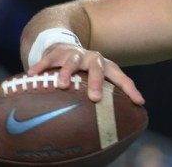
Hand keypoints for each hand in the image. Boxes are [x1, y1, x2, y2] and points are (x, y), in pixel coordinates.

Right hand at [28, 43, 144, 105]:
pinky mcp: (56, 53)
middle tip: (95, 98)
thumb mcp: (96, 79)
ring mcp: (75, 54)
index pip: (122, 78)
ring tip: (62, 86)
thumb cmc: (84, 71)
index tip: (139, 102)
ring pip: (72, 62)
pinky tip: (32, 75)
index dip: (131, 90)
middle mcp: (93, 59)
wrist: (65, 45)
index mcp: (106, 67)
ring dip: (68, 73)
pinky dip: (40, 67)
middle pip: (98, 68)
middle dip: (97, 82)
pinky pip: (48, 59)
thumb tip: (109, 125)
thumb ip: (102, 97)